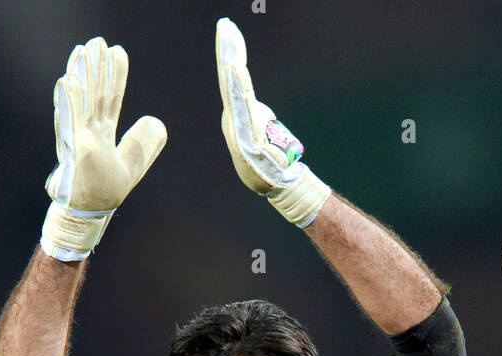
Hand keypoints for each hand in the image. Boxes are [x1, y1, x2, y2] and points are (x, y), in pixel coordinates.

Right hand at [41, 37, 167, 260]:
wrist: (87, 214)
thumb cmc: (104, 192)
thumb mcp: (133, 164)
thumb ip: (144, 144)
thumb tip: (157, 122)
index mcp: (102, 134)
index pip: (112, 99)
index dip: (116, 76)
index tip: (118, 53)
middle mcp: (89, 132)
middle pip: (95, 94)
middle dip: (97, 68)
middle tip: (97, 42)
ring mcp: (79, 139)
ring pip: (81, 101)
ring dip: (82, 75)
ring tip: (83, 51)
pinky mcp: (73, 150)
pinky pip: (70, 121)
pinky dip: (69, 101)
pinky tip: (68, 80)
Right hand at [215, 18, 330, 226]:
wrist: (276, 184)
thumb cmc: (270, 159)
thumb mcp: (261, 130)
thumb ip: (256, 115)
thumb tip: (257, 108)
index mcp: (238, 113)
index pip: (233, 78)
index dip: (231, 53)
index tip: (228, 30)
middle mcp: (234, 117)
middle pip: (230, 78)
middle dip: (228, 50)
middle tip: (225, 25)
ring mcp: (239, 127)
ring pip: (234, 89)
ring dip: (231, 64)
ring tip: (229, 42)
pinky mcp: (245, 137)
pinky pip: (242, 107)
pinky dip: (238, 87)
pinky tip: (236, 70)